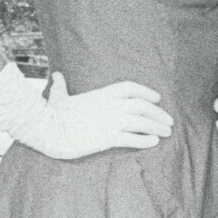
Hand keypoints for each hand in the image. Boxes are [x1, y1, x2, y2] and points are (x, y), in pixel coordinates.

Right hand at [24, 73, 172, 159]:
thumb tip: (57, 75)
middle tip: (169, 121)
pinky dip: (146, 140)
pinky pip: (134, 139)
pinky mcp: (109, 138)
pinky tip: (155, 142)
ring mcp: (111, 122)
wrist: (48, 130)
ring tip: (168, 132)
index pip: (130, 88)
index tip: (157, 98)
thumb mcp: (57, 96)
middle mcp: (110, 106)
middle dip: (158, 113)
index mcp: (101, 94)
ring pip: (142, 122)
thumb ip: (60, 85)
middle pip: (142, 106)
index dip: (146, 92)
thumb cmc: (51, 114)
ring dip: (157, 126)